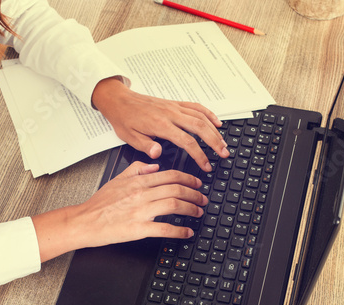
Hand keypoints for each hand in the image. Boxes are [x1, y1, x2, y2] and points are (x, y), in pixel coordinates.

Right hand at [32, 162, 206, 261]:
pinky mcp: (137, 229)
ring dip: (191, 208)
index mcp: (138, 181)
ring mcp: (140, 211)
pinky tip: (187, 233)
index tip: (197, 184)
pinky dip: (179, 231)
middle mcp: (141, 194)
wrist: (83, 221)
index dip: (188, 179)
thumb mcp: (117, 179)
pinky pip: (163, 229)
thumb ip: (136, 169)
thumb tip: (154, 165)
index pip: (170, 176)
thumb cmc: (99, 204)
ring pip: (174, 205)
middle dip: (194, 194)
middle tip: (203, 199)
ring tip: (198, 212)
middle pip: (176, 189)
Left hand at [92, 77, 229, 171]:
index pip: (186, 141)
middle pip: (200, 127)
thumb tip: (158, 154)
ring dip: (215, 130)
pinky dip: (209, 114)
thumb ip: (145, 146)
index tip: (206, 165)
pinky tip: (217, 122)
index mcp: (160, 125)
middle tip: (224, 153)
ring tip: (224, 143)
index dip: (199, 154)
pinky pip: (196, 107)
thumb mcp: (129, 137)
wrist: (119, 100)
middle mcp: (171, 114)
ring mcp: (174, 107)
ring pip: (201, 117)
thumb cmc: (124, 119)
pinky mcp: (175, 104)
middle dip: (215, 142)